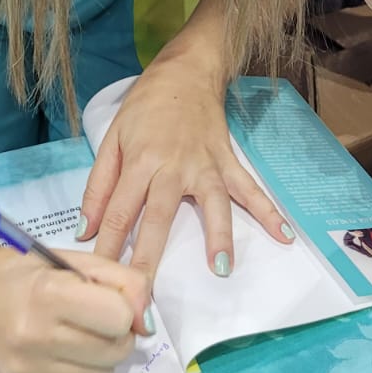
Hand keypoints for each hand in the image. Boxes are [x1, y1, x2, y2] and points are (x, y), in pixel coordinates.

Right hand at [0, 246, 148, 372]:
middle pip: (115, 351)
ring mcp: (28, 370)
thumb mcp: (76, 261)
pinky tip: (62, 354)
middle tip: (96, 320)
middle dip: (117, 335)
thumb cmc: (28, 275)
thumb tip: (148, 324)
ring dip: (102, 358)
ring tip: (80, 336)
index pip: (119, 317)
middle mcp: (36, 336)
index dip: (124, 309)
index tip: (110, 302)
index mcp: (50, 294)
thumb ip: (123, 281)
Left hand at [78, 52, 291, 279]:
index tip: (101, 284)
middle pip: (159, 219)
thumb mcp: (112, 138)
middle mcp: (173, 166)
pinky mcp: (227, 161)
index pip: (119, 213)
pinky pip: (249, 189)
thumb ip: (99, 185)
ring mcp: (205, 164)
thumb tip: (86, 230)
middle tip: (145, 300)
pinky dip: (269, 210)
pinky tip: (285, 235)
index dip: (108, 249)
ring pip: (212, 204)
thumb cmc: (145, 106)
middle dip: (150, 260)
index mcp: (140, 161)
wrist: (186, 71)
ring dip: (218, 236)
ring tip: (221, 269)